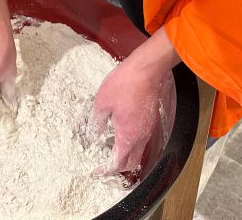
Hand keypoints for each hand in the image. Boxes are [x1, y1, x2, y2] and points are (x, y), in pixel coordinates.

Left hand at [86, 27, 179, 174]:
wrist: (147, 69)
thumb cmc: (124, 84)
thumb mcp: (102, 103)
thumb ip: (96, 123)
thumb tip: (91, 137)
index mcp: (128, 137)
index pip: (118, 163)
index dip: (106, 171)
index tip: (96, 172)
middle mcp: (140, 137)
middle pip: (131, 162)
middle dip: (117, 167)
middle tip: (104, 163)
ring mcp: (147, 128)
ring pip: (137, 151)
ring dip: (124, 154)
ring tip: (108, 147)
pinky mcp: (150, 119)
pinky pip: (141, 139)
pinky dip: (130, 142)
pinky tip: (119, 130)